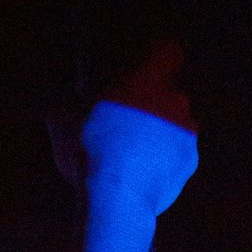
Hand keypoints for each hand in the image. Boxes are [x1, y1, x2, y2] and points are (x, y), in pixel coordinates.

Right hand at [51, 42, 197, 219]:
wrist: (115, 199)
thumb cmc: (88, 150)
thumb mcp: (62, 118)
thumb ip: (70, 102)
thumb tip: (67, 103)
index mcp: (148, 77)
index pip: (167, 52)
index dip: (155, 60)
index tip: (141, 71)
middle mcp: (175, 99)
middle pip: (170, 92)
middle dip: (153, 103)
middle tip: (128, 120)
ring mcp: (186, 133)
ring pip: (176, 124)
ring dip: (160, 133)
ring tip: (133, 154)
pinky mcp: (189, 165)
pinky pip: (178, 155)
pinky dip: (165, 162)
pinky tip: (142, 174)